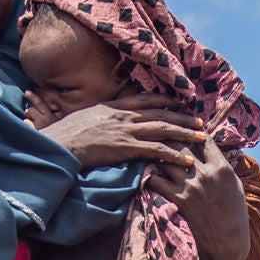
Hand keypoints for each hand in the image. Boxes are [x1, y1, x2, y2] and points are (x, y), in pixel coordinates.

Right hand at [31, 92, 204, 169]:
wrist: (58, 144)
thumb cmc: (65, 135)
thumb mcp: (84, 118)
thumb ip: (100, 117)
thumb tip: (103, 120)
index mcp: (114, 106)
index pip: (145, 99)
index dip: (165, 101)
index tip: (179, 103)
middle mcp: (124, 114)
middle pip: (161, 113)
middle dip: (183, 117)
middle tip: (200, 122)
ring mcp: (126, 130)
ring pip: (164, 129)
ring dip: (185, 134)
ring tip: (201, 139)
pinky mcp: (127, 147)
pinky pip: (157, 150)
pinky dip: (174, 155)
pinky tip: (187, 160)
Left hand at [146, 139, 248, 259]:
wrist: (228, 244)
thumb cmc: (235, 215)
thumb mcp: (235, 186)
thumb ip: (222, 167)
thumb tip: (215, 152)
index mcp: (222, 168)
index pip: (203, 139)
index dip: (192, 130)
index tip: (183, 126)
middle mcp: (206, 174)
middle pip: (181, 145)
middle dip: (169, 138)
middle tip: (159, 134)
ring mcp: (191, 187)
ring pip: (166, 160)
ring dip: (157, 154)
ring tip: (148, 150)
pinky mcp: (179, 200)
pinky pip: (157, 181)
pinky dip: (151, 175)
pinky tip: (148, 174)